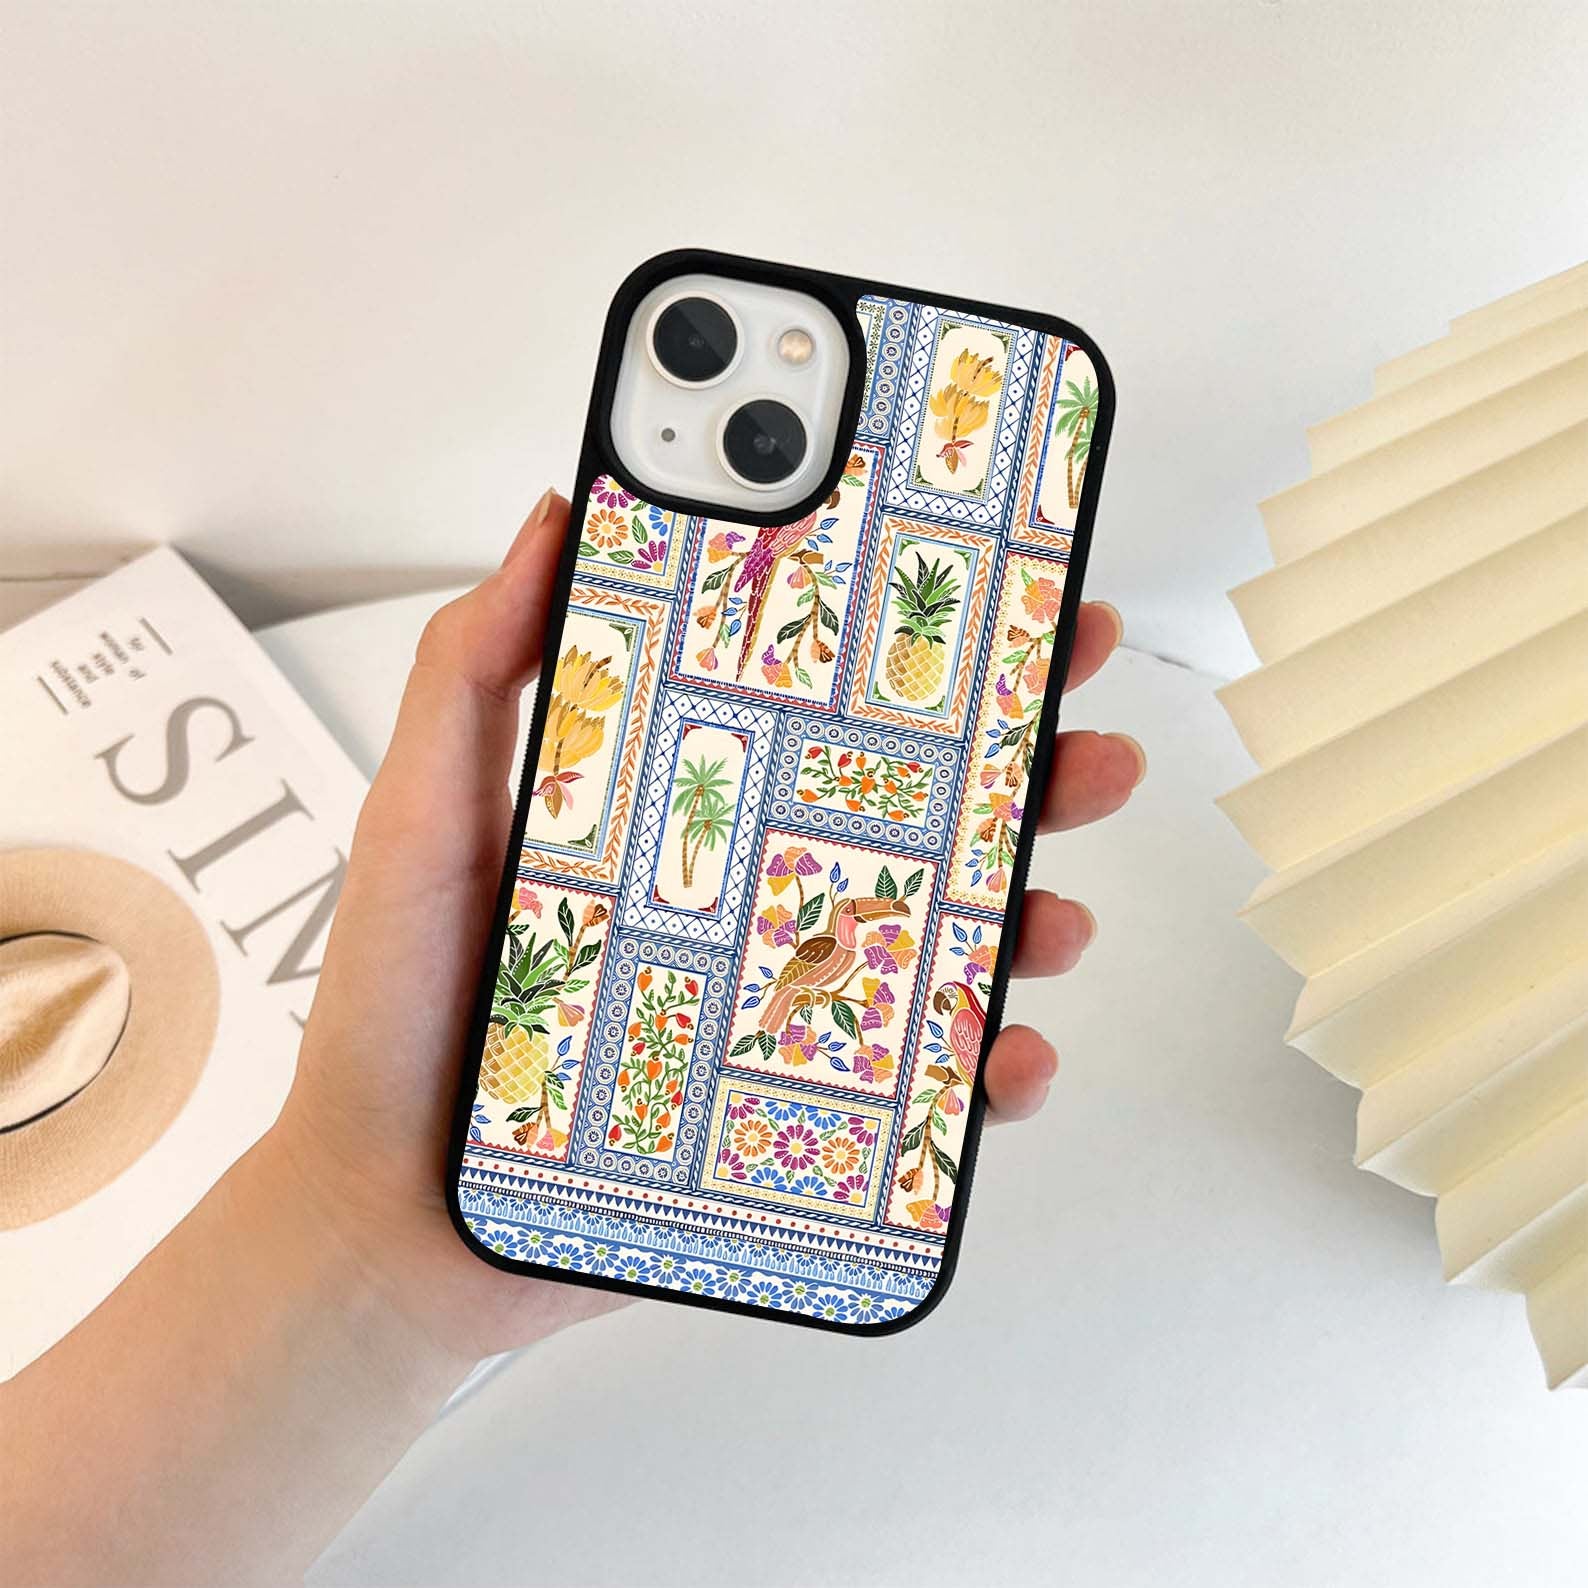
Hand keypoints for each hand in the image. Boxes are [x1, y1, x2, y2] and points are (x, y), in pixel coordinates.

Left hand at [271, 490, 1143, 1361]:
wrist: (392, 1213)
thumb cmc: (403, 1012)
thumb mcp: (426, 815)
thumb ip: (474, 667)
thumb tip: (556, 514)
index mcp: (685, 808)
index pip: (819, 708)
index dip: (911, 646)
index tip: (993, 579)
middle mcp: (751, 896)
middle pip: (916, 814)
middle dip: (1019, 760)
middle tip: (1079, 720)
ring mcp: (781, 1002)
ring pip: (944, 942)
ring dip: (1029, 913)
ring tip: (1056, 907)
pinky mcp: (794, 1111)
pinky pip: (921, 1090)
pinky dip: (984, 1074)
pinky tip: (1004, 1057)